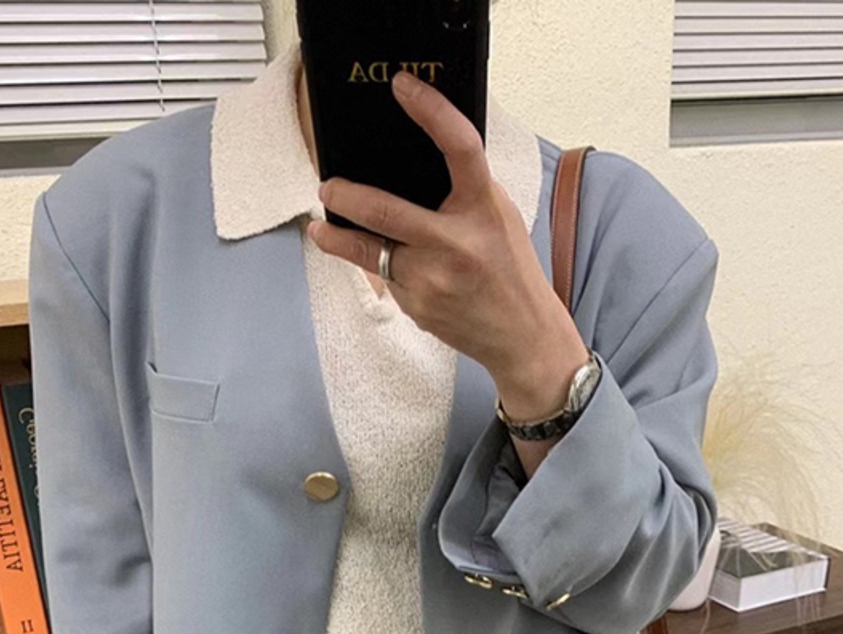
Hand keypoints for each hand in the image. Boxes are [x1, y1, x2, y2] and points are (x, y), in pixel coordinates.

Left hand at [305, 68, 587, 412]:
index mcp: (484, 209)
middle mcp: (457, 242)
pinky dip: (380, 268)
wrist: (521, 337)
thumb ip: (464, 191)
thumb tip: (415, 161)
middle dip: (343, 197)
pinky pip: (386, 279)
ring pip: (369, 252)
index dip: (431, 112)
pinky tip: (384, 265)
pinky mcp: (417, 307)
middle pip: (383, 210)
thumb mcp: (498, 218)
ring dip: (338, 238)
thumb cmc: (510, 270)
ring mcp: (433, 279)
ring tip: (321, 228)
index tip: (403, 87)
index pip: (458, 148)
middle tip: (327, 188)